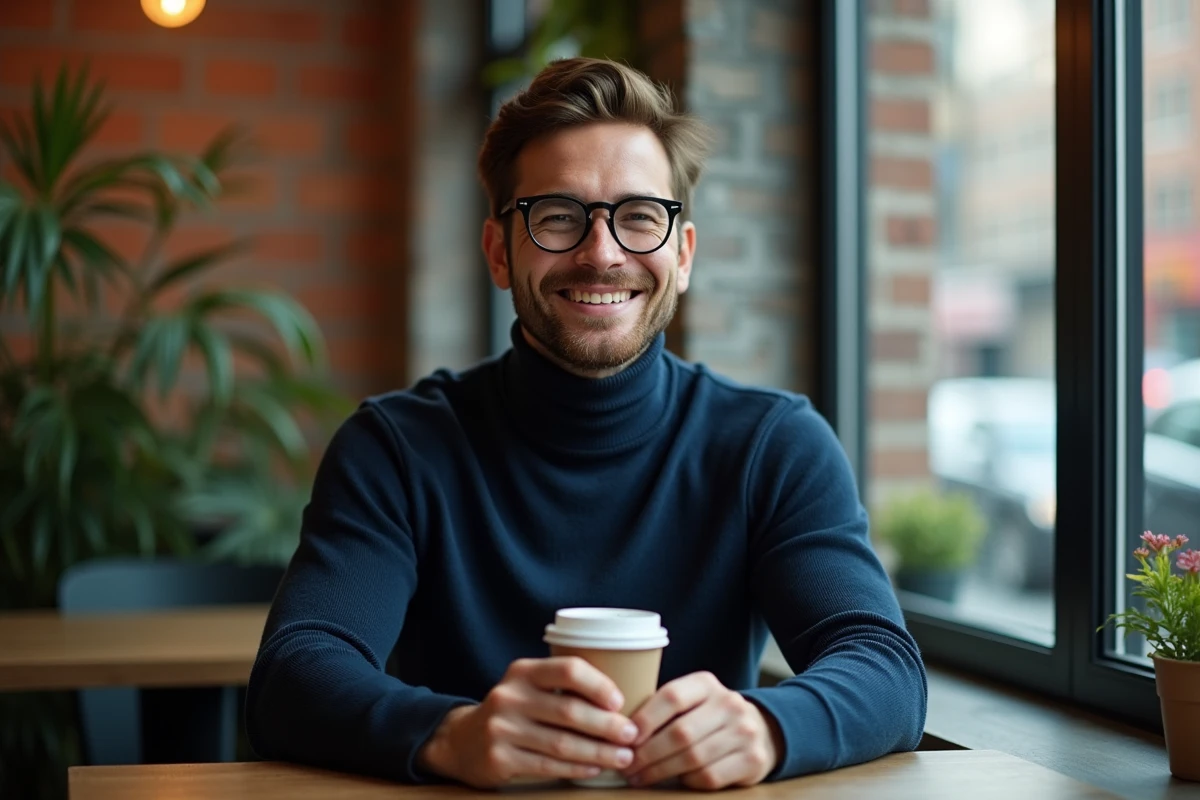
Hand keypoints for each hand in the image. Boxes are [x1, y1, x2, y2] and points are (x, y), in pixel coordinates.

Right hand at [415, 657, 639, 787]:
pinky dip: (576, 767)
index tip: (620, 701)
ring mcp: (502, 728)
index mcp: (523, 671)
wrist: (463, 740)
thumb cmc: (513, 712)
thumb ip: (561, 687)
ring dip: (598, 752)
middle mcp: (510, 696)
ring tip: (622, 757)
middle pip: (569, 710)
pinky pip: (547, 764)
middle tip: (632, 735)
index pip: (568, 669)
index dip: (598, 684)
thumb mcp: (528, 687)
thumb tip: (621, 701)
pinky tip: (594, 768)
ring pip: (561, 742)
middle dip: (607, 725)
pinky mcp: (499, 757)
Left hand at [623, 671, 781, 789]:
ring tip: (640, 776)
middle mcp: (729, 704)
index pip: (671, 696)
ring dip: (660, 771)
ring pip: (693, 757)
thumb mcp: (692, 700)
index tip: (624, 737)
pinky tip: (675, 780)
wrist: (761, 730)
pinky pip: (710, 776)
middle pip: (680, 732)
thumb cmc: (709, 717)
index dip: (645, 719)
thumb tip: (618, 729)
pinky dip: (687, 780)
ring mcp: (744, 732)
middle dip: (647, 753)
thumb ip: (663, 709)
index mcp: (706, 684)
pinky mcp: (753, 760)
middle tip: (626, 765)